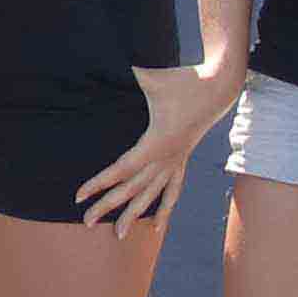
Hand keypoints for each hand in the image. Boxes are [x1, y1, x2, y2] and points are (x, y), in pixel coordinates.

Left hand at [74, 54, 246, 234]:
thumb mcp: (156, 78)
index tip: (79, 195)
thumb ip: (137, 71)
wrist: (218, 88)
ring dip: (133, 215)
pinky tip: (155, 228)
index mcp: (156, 143)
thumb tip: (121, 61)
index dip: (99, 184)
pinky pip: (172, 192)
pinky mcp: (182, 161)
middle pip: (132, 189)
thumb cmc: (184, 82)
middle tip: (86, 222)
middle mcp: (166, 159)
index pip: (121, 170)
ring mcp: (176, 163)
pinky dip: (164, 210)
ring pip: (152, 196)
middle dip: (108, 206)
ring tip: (116, 236)